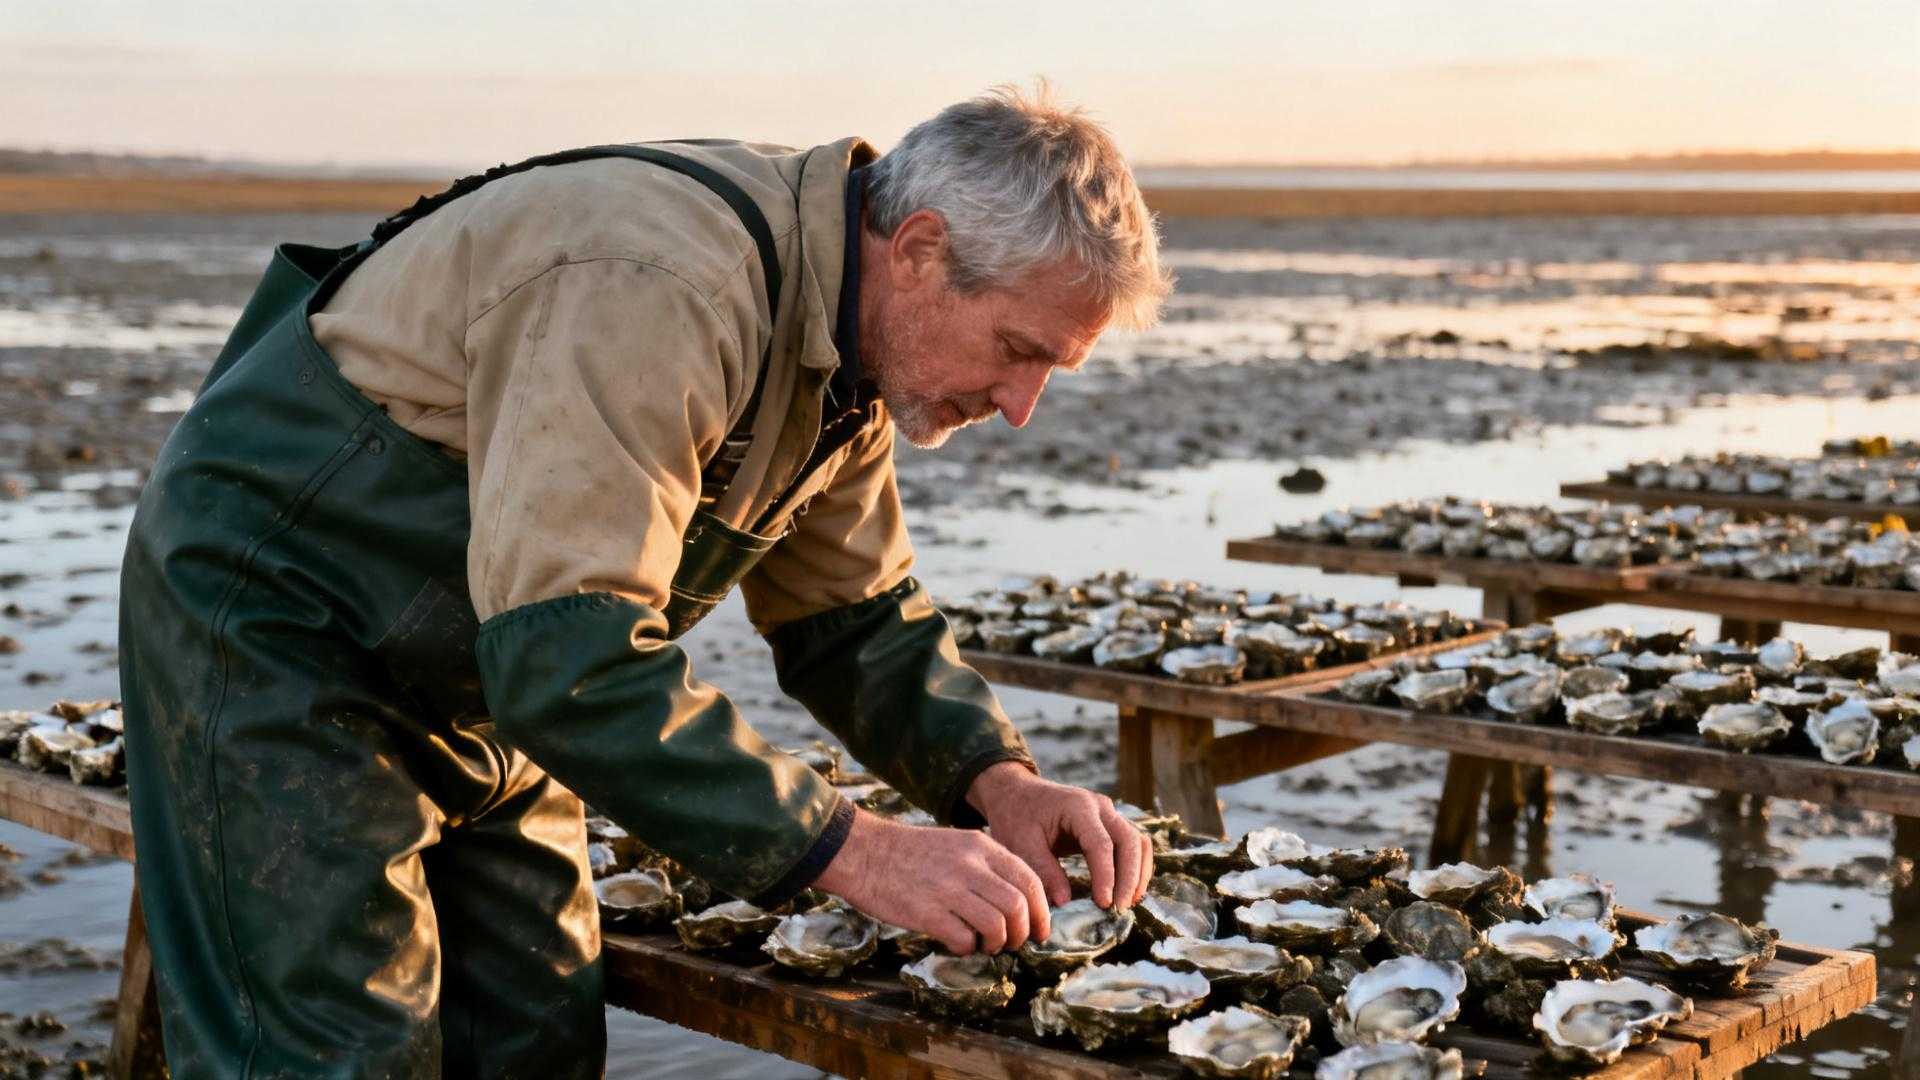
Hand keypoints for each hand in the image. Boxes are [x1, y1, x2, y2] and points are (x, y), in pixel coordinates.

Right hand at [812, 808, 1050, 954]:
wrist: (864, 852)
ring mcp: (948, 889)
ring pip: (997, 926)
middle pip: (1018, 906)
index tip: (1040, 930)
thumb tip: (1020, 903)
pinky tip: (957, 943)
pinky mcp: (926, 913)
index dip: (1041, 912)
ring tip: (986, 945)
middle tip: (1013, 943)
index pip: (1029, 881)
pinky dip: (968, 949)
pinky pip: (964, 940)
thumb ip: (988, 867)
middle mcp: (969, 866)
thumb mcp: (958, 845)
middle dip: (1023, 933)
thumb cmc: (912, 854)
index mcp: (981, 847)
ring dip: (998, 944)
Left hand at [966, 761, 1152, 910]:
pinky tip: (1129, 891)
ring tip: (1128, 903)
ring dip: (1137, 873)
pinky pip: (1133, 844)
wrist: (1016, 794)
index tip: (1104, 904)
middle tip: (1120, 909)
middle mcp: (1099, 806)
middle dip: (1129, 877)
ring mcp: (1108, 813)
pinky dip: (1136, 867)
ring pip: (1137, 841)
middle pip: (1129, 840)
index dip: (1106, 876)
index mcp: (1077, 806)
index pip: (1101, 843)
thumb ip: (1043, 870)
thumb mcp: (1021, 844)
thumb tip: (1065, 903)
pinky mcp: (1110, 824)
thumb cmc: (1016, 818)